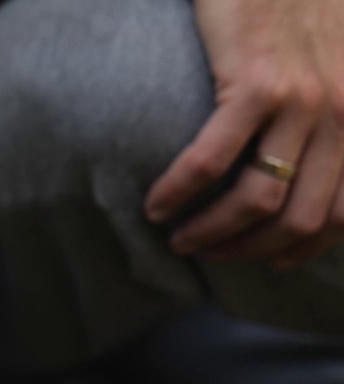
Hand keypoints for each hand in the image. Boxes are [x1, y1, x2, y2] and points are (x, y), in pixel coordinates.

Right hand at [143, 0, 343, 268]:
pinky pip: (212, 160)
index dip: (301, 250)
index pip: (343, 213)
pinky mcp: (257, 82)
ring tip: (179, 237)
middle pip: (300, 219)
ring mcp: (303, 100)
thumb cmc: (299, 1)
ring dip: (213, 232)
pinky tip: (156, 203)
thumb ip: (328, 112)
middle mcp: (342, 113)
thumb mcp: (336, 64)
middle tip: (209, 253)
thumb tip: (297, 169)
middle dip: (249, 250)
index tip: (264, 260)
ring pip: (259, 201)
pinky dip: (179, 192)